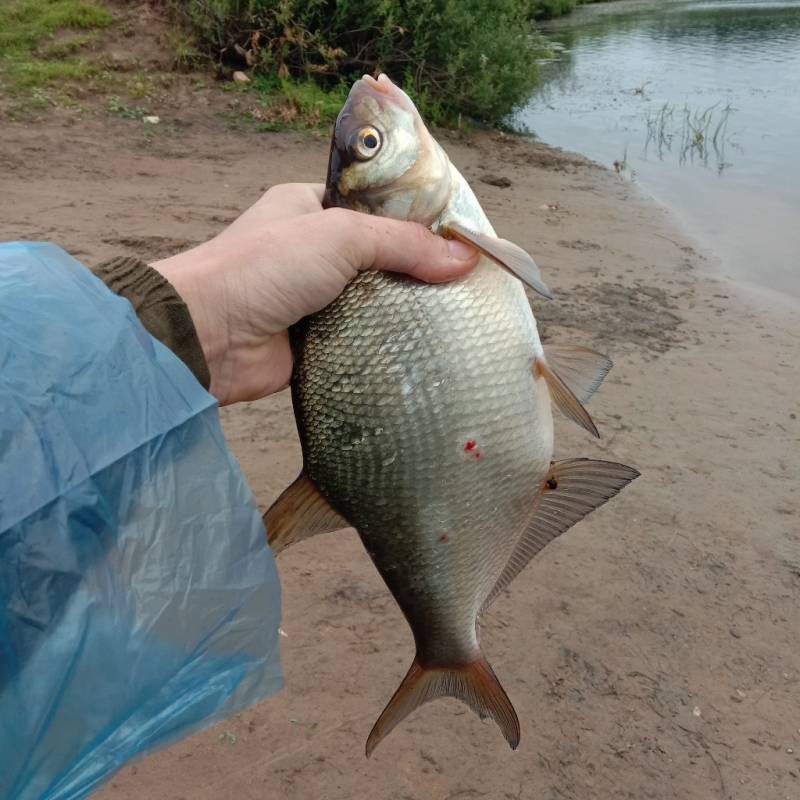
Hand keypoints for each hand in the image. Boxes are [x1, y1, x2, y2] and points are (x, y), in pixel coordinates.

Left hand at [151, 183, 478, 404]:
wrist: (208, 335)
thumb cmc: (266, 267)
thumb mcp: (339, 236)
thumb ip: (403, 243)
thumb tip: (466, 257)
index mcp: (312, 208)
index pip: (377, 208)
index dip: (418, 220)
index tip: (461, 236)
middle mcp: (314, 252)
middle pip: (382, 258)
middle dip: (419, 271)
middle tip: (468, 283)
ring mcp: (316, 299)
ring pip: (376, 301)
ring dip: (407, 311)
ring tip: (461, 317)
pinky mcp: (318, 342)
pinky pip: (364, 339)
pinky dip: (388, 344)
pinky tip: (428, 349)